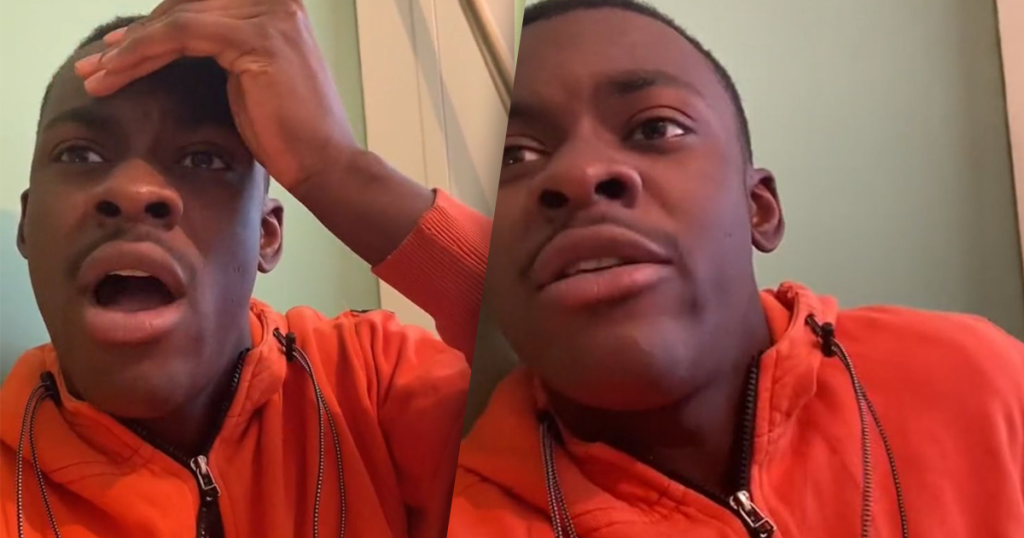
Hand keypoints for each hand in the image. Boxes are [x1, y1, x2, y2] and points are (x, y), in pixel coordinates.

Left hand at [74, 0, 357, 191]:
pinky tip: (116, 73)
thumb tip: (167, 45)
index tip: (114, 54)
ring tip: (96, 74)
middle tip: (95, 64)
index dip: (153, 27)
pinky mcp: (256, 38)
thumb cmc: (289, 134)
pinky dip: (142, 53)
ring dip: (129, 48)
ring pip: (177, 19)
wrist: (324, 164)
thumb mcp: (248, 79)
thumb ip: (220, 51)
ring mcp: (269, 16)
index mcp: (277, 8)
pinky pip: (182, 34)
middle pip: (185, 6)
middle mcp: (276, 2)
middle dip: (134, 38)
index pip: (198, 6)